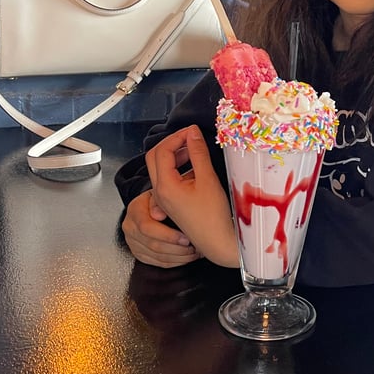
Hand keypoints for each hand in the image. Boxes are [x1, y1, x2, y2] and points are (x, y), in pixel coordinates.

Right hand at [122, 189, 198, 268]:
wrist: (150, 207)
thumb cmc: (159, 201)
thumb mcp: (160, 194)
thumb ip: (159, 202)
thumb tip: (158, 215)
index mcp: (134, 211)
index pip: (147, 228)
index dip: (168, 236)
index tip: (186, 238)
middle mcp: (131, 228)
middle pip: (153, 245)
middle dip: (177, 248)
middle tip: (194, 247)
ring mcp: (134, 243)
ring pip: (158, 256)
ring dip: (180, 257)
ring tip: (195, 252)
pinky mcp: (140, 254)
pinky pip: (159, 263)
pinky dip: (176, 262)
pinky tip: (187, 257)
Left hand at [146, 125, 238, 267]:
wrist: (217, 243)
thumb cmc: (214, 216)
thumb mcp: (208, 179)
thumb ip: (198, 153)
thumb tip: (193, 134)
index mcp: (165, 185)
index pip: (163, 150)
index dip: (177, 136)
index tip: (193, 131)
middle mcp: (160, 192)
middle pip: (155, 157)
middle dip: (172, 144)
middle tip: (190, 138)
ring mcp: (164, 199)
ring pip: (161, 168)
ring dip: (175, 156)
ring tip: (195, 151)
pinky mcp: (172, 204)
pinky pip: (168, 180)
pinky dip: (179, 169)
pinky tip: (197, 170)